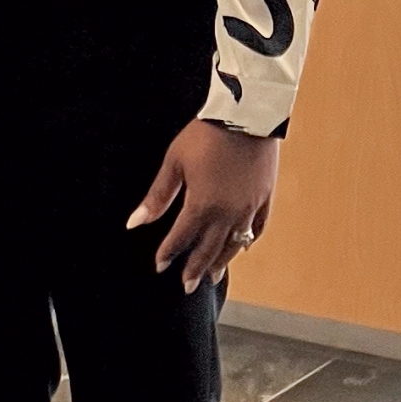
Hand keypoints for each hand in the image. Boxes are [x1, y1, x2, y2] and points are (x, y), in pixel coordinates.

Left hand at [127, 119, 277, 293]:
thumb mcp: (174, 163)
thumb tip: (135, 223)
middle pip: (208, 249)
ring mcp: (249, 208)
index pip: (181, 238)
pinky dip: (249, 240)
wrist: (247, 115)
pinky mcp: (265, 197)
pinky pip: (258, 227)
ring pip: (234, 244)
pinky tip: (243, 247)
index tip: (160, 266)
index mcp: (202, 206)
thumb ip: (157, 197)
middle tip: (187, 286)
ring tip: (212, 276)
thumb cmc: (206, 135)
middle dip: (194, 269)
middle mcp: (227, 214)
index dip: (168, 254)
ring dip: (221, 261)